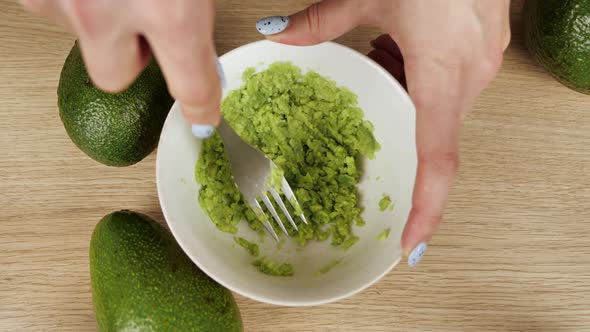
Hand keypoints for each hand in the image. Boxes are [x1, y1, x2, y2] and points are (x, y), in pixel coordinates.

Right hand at [20, 0, 220, 125]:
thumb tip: (196, 35)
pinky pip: (57, 9)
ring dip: (101, 21)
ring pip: (83, 40)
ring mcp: (63, 0)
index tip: (202, 115)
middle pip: (115, 78)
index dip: (201, 104)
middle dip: (132, 58)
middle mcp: (105, 11)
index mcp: (167, 9)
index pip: (190, 86)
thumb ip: (191, 11)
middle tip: (144, 24)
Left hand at [257, 0, 510, 264]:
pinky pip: (451, 83)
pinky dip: (422, 77)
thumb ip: (317, 22)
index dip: (427, 210)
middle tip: (370, 107)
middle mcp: (470, 77)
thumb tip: (272, 37)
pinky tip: (401, 46)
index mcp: (441, 74)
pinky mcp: (484, 49)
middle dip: (401, 128)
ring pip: (440, 106)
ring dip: (409, 96)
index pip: (439, 162)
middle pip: (434, 132)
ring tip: (384, 59)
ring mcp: (482, 63)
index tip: (411, 246)